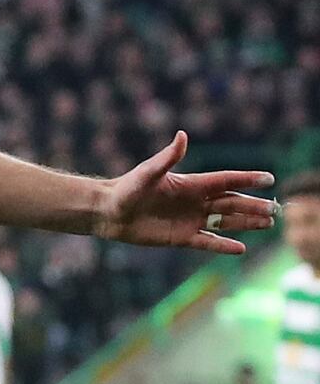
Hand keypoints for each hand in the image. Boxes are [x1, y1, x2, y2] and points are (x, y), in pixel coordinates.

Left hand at [94, 132, 275, 253]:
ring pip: (224, 222)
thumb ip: (167, 157)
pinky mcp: (180, 237)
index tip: (269, 178)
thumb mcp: (148, 172)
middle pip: (231, 203)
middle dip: (253, 206)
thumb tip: (182, 136)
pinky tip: (241, 248)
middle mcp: (195, 201)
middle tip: (276, 209)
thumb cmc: (126, 188)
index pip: (226, 180)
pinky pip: (206, 242)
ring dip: (245, 223)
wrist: (108, 212)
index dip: (247, 179)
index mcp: (191, 184)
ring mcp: (189, 220)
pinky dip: (223, 246)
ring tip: (268, 225)